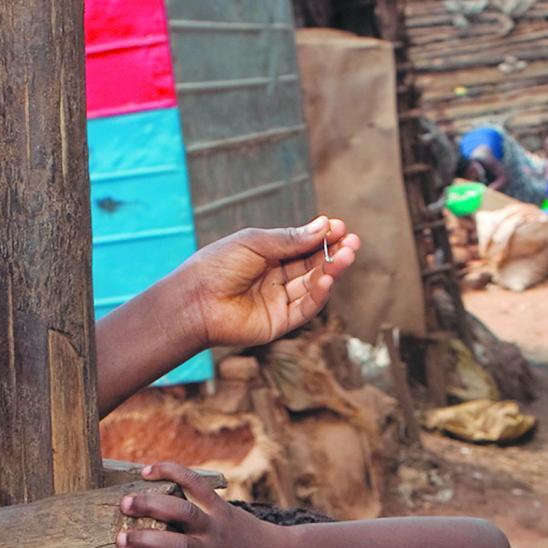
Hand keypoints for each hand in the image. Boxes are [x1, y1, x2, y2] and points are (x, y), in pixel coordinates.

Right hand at [115, 462, 283, 547]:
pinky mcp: (217, 504)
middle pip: (177, 546)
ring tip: (125, 503)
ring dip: (154, 505)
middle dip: (148, 542)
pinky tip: (146, 472)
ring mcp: (213, 525)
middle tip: (119, 540)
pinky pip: (194, 483)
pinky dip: (171, 472)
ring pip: (184, 511)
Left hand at [171, 217, 359, 353]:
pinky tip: (327, 279)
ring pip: (312, 285)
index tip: (339, 226)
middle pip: (312, 265)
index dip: (322, 237)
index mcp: (267, 255)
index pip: (303, 246)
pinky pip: (305, 308)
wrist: (195, 300)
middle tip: (352, 242)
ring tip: (346, 256)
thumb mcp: (256, 243)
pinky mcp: (279, 322)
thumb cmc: (217, 265)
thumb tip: (325, 226)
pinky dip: (319, 294)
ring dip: (331, 271)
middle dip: (333, 253)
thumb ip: (291, 239)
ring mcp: (278, 300)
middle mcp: (275, 278)